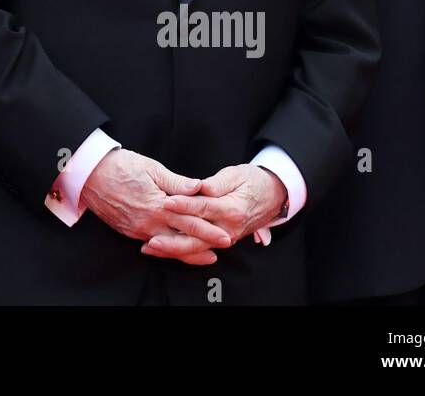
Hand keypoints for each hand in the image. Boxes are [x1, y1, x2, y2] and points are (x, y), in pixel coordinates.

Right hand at [79, 150, 229, 265]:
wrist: (89, 174)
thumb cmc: (121, 166)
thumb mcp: (151, 167)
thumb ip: (176, 182)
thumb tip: (198, 188)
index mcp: (158, 205)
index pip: (189, 221)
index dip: (208, 230)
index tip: (224, 235)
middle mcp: (148, 222)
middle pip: (181, 239)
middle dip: (203, 244)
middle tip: (222, 247)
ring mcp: (137, 229)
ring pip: (167, 245)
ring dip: (186, 250)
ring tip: (204, 255)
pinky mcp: (127, 231)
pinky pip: (151, 243)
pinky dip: (166, 248)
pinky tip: (174, 247)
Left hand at [157, 164, 286, 256]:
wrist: (273, 196)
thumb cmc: (253, 181)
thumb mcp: (237, 174)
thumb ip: (218, 182)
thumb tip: (201, 186)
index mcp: (233, 209)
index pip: (204, 208)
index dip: (185, 205)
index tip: (166, 202)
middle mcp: (229, 228)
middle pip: (198, 237)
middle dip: (174, 240)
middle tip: (152, 239)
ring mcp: (226, 237)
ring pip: (197, 247)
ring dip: (174, 249)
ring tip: (151, 247)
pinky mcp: (221, 240)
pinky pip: (200, 247)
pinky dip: (182, 250)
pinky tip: (164, 249)